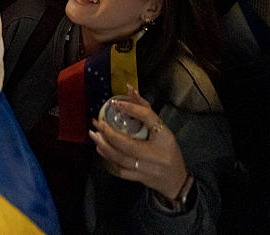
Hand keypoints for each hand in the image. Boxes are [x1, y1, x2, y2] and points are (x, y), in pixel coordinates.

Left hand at [89, 85, 188, 200]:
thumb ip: (145, 110)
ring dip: (104, 146)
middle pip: (128, 144)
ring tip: (94, 135)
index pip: (148, 118)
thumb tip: (129, 89)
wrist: (175, 180)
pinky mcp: (139, 178)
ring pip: (121, 159)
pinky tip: (101, 149)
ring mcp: (146, 169)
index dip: (132, 109)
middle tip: (97, 123)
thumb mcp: (163, 130)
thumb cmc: (169, 151)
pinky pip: (120, 169)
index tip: (115, 103)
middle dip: (109, 133)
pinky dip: (108, 159)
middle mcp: (155, 154)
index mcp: (164, 137)